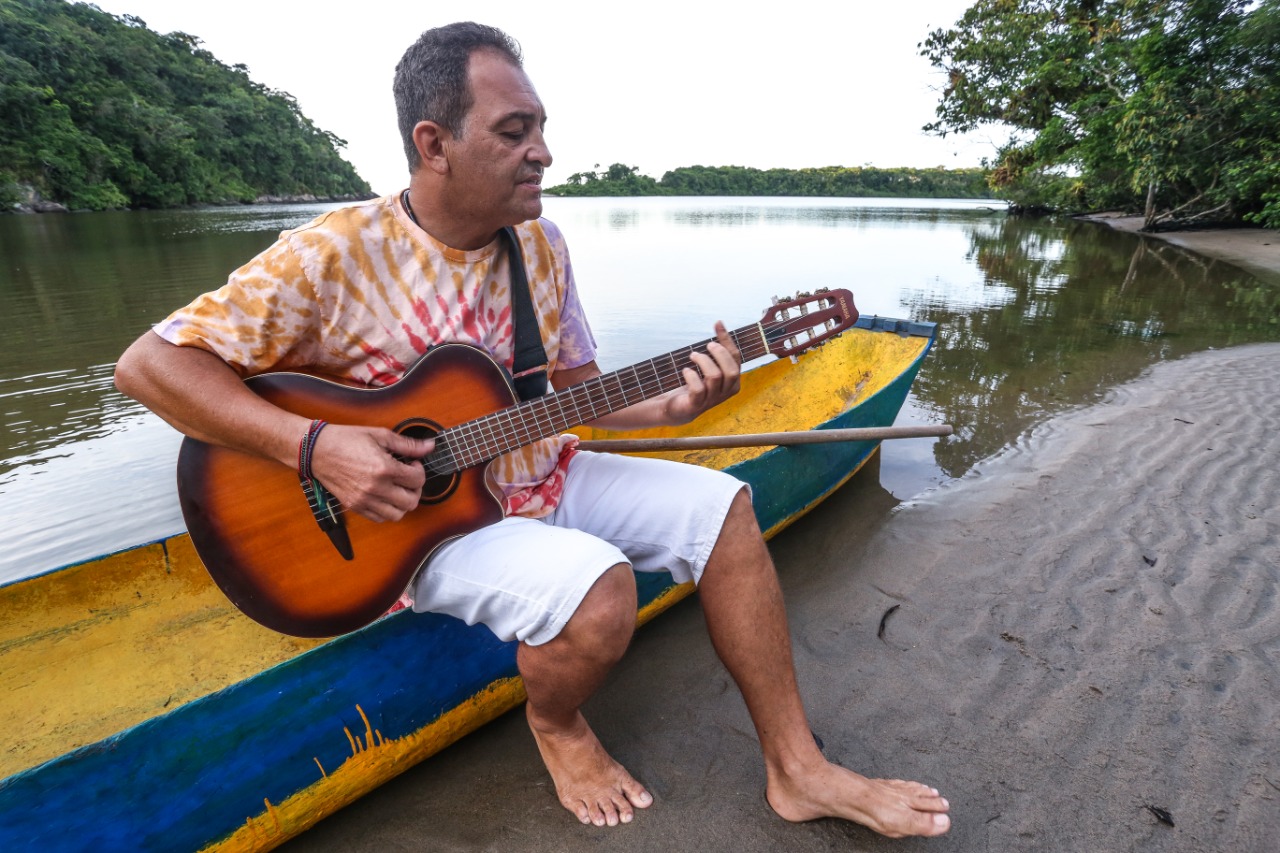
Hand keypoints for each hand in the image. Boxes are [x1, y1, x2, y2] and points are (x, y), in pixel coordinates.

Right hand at [308, 425, 434, 521]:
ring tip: (398, 489)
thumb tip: (430, 446)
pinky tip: (385, 496)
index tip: (412, 464)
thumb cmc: (346, 440)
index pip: (417, 480)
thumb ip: (408, 444)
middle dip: (415, 489)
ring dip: (403, 503)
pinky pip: (380, 518)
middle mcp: (375, 488)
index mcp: (384, 469)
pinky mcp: (355, 506)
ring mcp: (364, 500)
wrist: (317, 450)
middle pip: (411, 501)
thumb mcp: (380, 435)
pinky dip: (388, 510)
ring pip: (397, 514)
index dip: (420, 470)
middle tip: (409, 478)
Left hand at [664, 321, 740, 423]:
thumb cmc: (695, 383)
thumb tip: (719, 323)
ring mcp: (712, 400)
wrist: (678, 408)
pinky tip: (686, 371)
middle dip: (719, 354)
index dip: (727, 340)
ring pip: (715, 377)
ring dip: (703, 362)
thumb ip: (716, 350)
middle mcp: (725, 391)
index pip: (736, 358)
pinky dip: (692, 377)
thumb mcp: (708, 366)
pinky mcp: (696, 405)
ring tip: (693, 355)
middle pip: (731, 370)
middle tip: (707, 345)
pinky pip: (698, 389)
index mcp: (732, 381)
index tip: (717, 324)